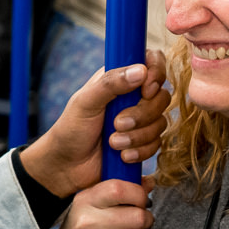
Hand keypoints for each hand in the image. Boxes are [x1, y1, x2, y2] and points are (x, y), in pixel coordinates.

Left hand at [20, 50, 170, 196]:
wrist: (68, 167)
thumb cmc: (71, 129)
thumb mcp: (85, 102)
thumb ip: (110, 84)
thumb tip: (140, 70)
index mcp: (118, 78)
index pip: (151, 61)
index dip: (156, 73)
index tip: (146, 90)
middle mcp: (133, 97)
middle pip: (161, 96)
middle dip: (141, 115)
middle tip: (116, 124)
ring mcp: (140, 120)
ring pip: (160, 122)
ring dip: (138, 136)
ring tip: (113, 143)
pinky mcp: (143, 142)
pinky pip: (156, 144)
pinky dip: (141, 151)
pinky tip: (122, 156)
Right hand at [54, 179, 150, 228]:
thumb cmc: (85, 226)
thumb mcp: (94, 203)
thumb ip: (120, 191)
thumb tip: (149, 182)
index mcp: (86, 200)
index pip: (118, 190)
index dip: (138, 194)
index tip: (141, 200)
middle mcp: (87, 221)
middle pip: (137, 216)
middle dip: (147, 219)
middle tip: (142, 222)